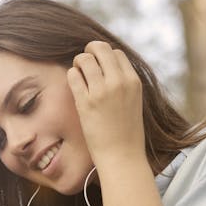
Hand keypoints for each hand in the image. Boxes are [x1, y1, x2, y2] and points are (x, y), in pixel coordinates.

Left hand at [67, 41, 145, 168]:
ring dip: (78, 63)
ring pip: (84, 58)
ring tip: (79, 75)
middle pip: (100, 48)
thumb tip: (109, 69)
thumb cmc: (127, 134)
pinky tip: (75, 86)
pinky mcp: (85, 102)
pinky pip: (73, 75)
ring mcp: (101, 91)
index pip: (116, 53)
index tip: (100, 67)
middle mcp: (119, 82)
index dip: (105, 57)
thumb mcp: (134, 103)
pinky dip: (72, 76)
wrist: (122, 157)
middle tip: (85, 64)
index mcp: (133, 82)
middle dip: (90, 52)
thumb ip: (124, 85)